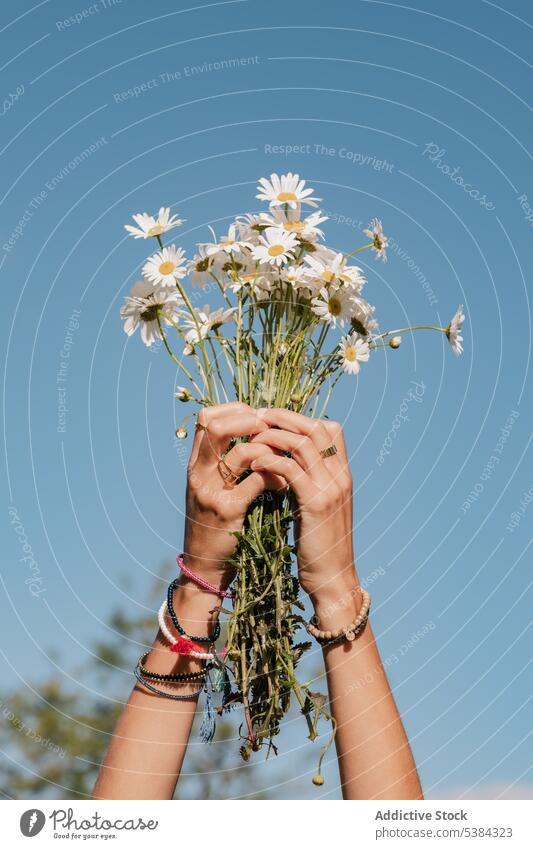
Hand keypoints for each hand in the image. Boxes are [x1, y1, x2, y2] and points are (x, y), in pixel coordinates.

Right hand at [183, 402, 283, 587]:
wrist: (205, 565)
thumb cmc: (216, 524)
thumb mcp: (213, 489)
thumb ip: (227, 463)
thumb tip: (259, 433)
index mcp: (195, 464)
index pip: (206, 419)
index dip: (233, 410)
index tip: (257, 417)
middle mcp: (198, 473)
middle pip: (217, 427)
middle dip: (249, 422)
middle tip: (272, 431)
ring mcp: (211, 491)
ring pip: (241, 452)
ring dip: (270, 450)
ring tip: (286, 458)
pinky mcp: (228, 511)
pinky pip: (257, 481)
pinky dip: (277, 477)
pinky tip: (286, 484)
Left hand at [249, 409, 358, 607]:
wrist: (333, 579)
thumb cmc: (320, 545)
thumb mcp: (318, 507)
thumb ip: (309, 482)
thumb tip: (286, 464)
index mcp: (342, 474)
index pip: (330, 428)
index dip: (300, 418)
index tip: (273, 420)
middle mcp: (340, 476)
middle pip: (315, 428)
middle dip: (283, 418)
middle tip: (256, 418)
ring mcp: (331, 488)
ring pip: (302, 443)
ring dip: (272, 435)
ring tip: (250, 439)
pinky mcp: (315, 504)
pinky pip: (290, 470)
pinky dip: (269, 461)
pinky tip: (253, 463)